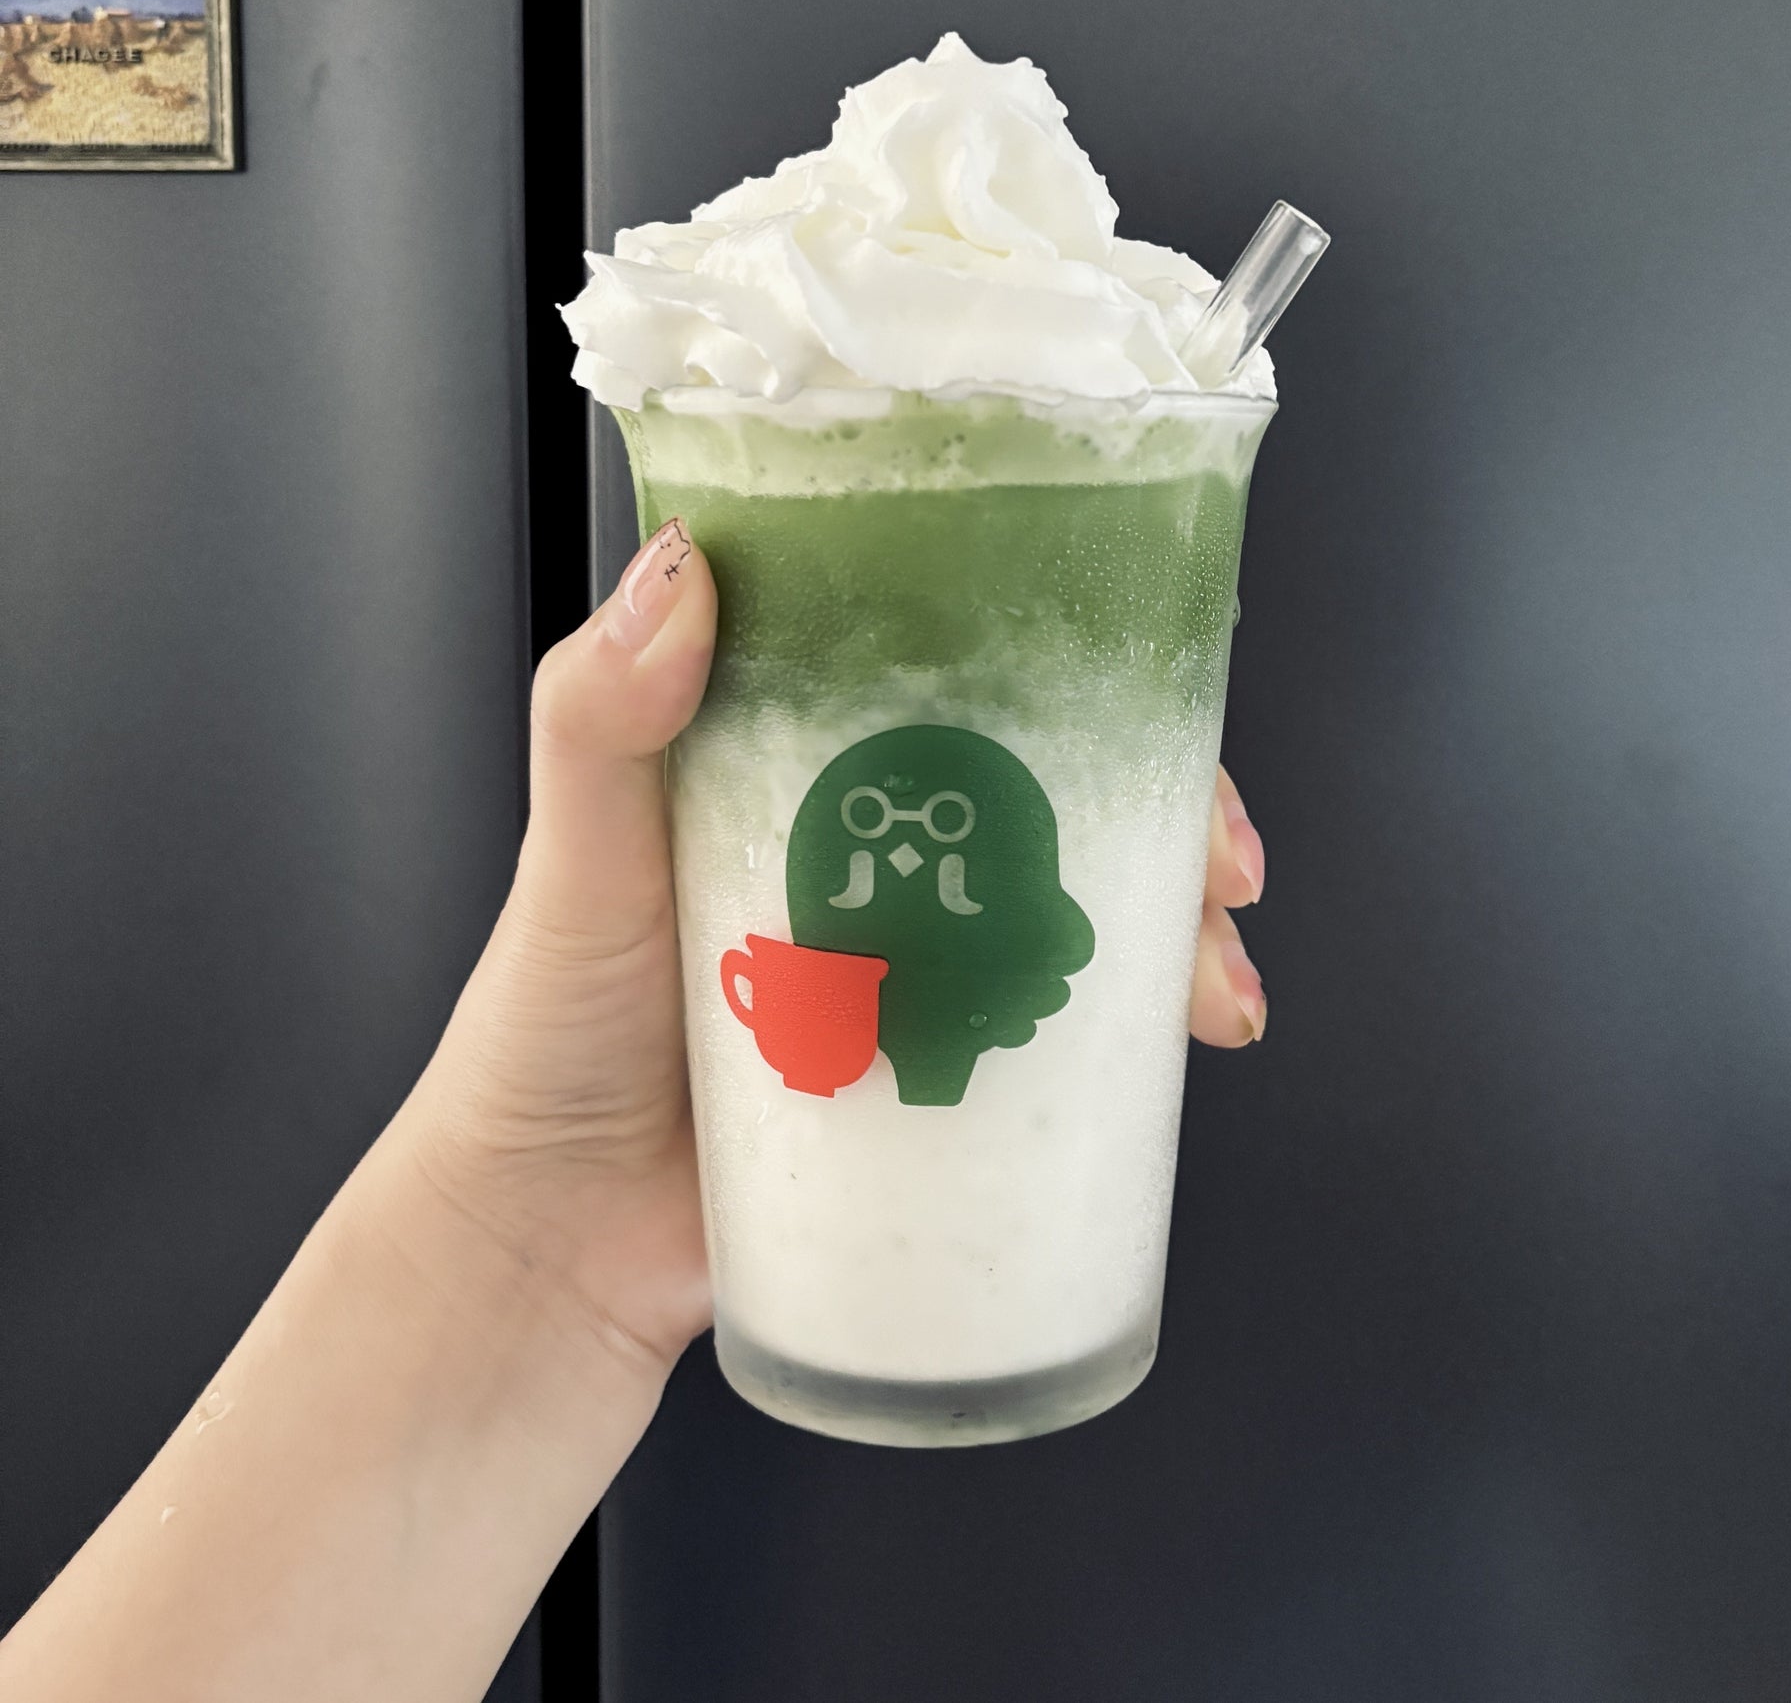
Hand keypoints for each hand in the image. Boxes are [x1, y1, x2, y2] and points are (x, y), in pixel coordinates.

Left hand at [409, 517, 1271, 1382]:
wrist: (551, 1244)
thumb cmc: (545, 1033)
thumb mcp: (573, 850)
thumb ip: (601, 715)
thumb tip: (684, 568)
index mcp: (806, 766)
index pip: (963, 682)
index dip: (1076, 675)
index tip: (1154, 699)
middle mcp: (878, 852)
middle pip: (1061, 796)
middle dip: (1172, 817)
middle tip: (1221, 870)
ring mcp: (917, 966)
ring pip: (1080, 913)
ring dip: (1179, 934)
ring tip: (1215, 994)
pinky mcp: (934, 1070)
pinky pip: (1056, 1037)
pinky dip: (1137, 1039)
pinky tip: (1182, 1052)